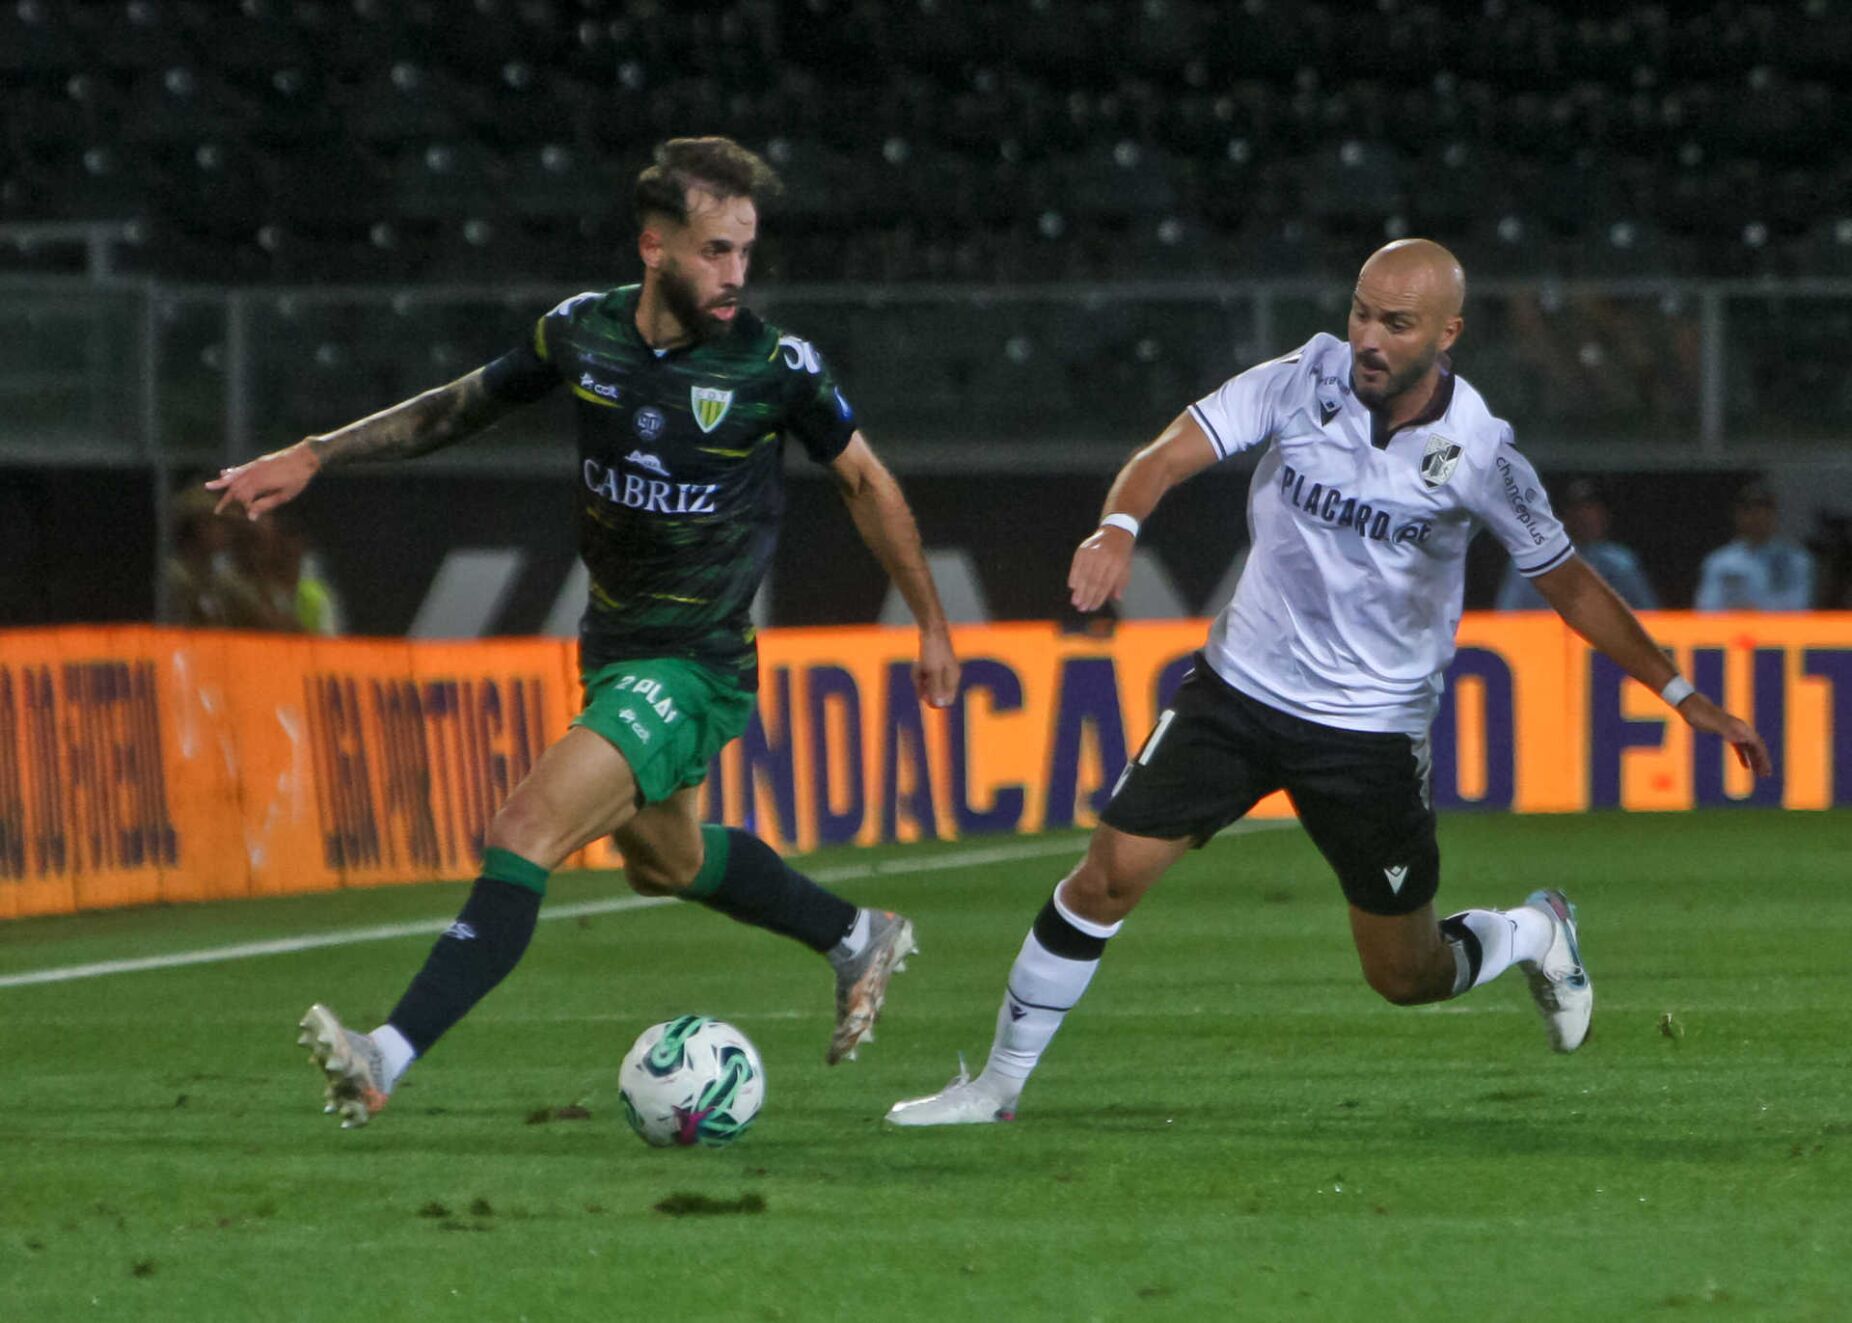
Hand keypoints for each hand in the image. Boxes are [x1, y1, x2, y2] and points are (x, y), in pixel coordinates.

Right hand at [205, 441, 319, 518]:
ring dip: (221, 483)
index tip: (250, 513)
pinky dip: (231, 472)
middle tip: (217, 511)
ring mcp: (255, 466)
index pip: (244, 498)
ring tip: (208, 487)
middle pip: (235, 488)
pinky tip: (224, 473)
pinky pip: (241, 468)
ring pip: (234, 476)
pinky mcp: (258, 462)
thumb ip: (266, 505)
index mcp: (260, 483)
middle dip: (226, 500)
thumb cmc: (298, 479)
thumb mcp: (285, 495)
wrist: (305, 456)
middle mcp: (254, 473)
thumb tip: (250, 517)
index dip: (244, 507)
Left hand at [913, 627, 959, 709]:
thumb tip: (939, 705)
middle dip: (923, 687)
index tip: (923, 695)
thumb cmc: (934, 649)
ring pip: (927, 684)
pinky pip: (924, 676)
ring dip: (919, 677)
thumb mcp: (933, 670)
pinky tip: (917, 662)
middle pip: (935, 693)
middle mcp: (949, 677)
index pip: (947, 700)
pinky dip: (919, 671)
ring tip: (918, 665)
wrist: (931, 629)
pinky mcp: (934, 665)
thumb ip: (936, 688)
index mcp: (953, 679)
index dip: (934, 701)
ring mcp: (941, 671)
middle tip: (919, 675)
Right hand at [1068, 526, 1133, 611]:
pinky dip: (1073, 577)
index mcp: (1116, 563)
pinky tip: (1072, 587)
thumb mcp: (1126, 568)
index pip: (1105, 584)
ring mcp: (1092, 551)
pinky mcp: (1083, 548)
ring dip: (1078, 590)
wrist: (1116, 531)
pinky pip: (1076, 565)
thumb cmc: (1122, 553)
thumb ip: (1120, 583)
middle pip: (1093, 581)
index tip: (1093, 607)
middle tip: (1082, 608)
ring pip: (1083, 574)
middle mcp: (1103, 556)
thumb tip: (1116, 599)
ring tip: (1076, 602)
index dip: (1098, 598)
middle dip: (1086, 596)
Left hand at [1678, 693, 1773, 776]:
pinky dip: (1744, 757)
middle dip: (1762, 761)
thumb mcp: (1712, 722)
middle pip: (1756, 747)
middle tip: (1766, 775)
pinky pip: (1740, 747)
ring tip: (1760, 774)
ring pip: (1749, 748)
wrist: (1690, 705)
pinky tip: (1747, 767)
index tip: (1766, 770)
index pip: (1757, 744)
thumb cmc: (1700, 714)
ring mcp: (1733, 731)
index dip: (1763, 757)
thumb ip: (1727, 729)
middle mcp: (1740, 728)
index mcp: (1739, 727)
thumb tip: (1743, 738)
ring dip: (1756, 760)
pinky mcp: (1726, 734)